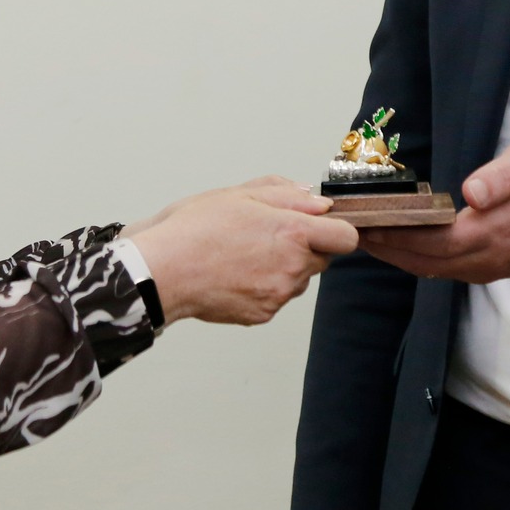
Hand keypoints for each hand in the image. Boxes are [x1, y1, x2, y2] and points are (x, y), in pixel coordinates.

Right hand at [131, 177, 357, 325]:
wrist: (164, 271)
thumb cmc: (196, 229)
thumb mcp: (241, 194)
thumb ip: (286, 194)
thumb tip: (316, 202)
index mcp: (293, 232)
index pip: (346, 237)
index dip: (335, 229)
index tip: (319, 225)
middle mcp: (293, 267)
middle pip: (322, 259)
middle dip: (305, 247)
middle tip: (268, 235)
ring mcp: (278, 295)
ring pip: (298, 279)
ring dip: (285, 267)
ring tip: (246, 254)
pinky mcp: (263, 314)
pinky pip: (276, 297)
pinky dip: (263, 286)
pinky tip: (236, 273)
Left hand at [358, 138, 509, 284]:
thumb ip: (503, 177)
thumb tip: (472, 193)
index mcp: (495, 231)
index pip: (433, 240)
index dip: (397, 234)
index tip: (365, 222)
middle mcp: (488, 258)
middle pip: (425, 260)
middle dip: (386, 247)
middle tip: (350, 230)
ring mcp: (490, 267)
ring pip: (433, 269)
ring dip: (398, 256)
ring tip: (366, 237)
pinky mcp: (491, 267)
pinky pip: (446, 269)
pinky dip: (418, 260)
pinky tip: (400, 245)